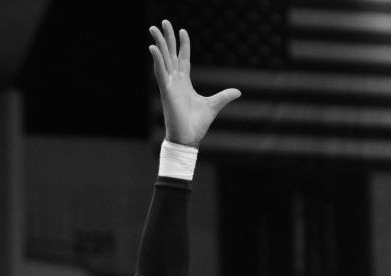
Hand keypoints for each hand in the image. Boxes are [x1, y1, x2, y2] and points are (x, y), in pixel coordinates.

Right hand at [149, 21, 240, 145]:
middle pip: (170, 54)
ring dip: (158, 44)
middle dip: (167, 38)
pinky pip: (160, 73)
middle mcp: (175, 82)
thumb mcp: (214, 106)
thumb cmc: (196, 124)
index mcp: (184, 83)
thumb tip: (238, 92)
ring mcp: (169, 86)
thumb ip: (224, 96)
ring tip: (153, 28)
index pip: (183, 59)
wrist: (188, 139)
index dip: (183, 45)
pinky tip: (153, 48)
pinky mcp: (166, 92)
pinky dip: (157, 60)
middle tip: (164, 22)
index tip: (182, 30)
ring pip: (163, 60)